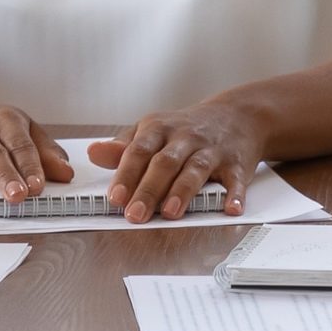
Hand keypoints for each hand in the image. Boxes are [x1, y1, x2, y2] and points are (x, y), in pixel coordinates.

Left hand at [88, 102, 264, 221]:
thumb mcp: (153, 130)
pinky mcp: (236, 163)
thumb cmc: (187, 129)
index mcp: (159, 129)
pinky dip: (233, 195)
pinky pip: (235, 179)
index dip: (126, 174)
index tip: (115, 197)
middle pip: (164, 163)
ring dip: (182, 191)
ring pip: (195, 169)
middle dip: (148, 190)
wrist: (238, 115)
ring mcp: (211, 150)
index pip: (139, 151)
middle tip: (135, 214)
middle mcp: (185, 137)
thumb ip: (124, 147)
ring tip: (170, 212)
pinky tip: (229, 209)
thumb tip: (94, 153)